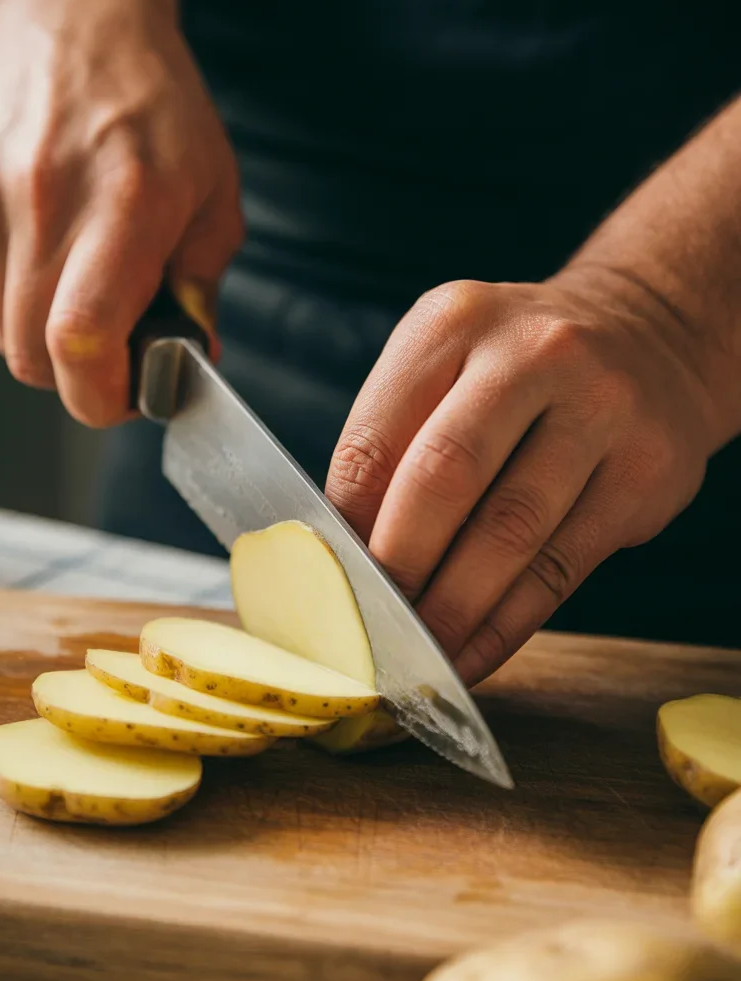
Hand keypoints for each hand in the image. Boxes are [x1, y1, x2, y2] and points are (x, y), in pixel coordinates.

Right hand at [0, 0, 241, 425]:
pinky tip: (41, 243)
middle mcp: (40, 200)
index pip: (81, 341)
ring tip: (78, 270)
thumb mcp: (212, 197)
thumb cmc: (153, 109)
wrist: (68, 24)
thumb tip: (188, 361)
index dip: (100, 396)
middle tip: (113, 339)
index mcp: (122, 205)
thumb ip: (201, 291)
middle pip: (32, 356)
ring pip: (1, 330)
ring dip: (43, 329)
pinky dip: (10, 291)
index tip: (124, 396)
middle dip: (77, 372)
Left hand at [327, 273, 718, 683]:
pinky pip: (560, 570)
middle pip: (444, 477)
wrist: (651, 336)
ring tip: (416, 654)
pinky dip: (506, 626)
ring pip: (509, 534)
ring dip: (452, 610)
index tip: (328, 583)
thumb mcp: (448, 365)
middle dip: (398, 566)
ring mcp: (600, 411)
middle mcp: (533, 356)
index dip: (345, 525)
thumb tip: (346, 554)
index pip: (374, 440)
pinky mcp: (645, 474)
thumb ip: (397, 443)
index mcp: (454, 324)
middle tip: (370, 624)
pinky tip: (471, 656)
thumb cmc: (518, 370)